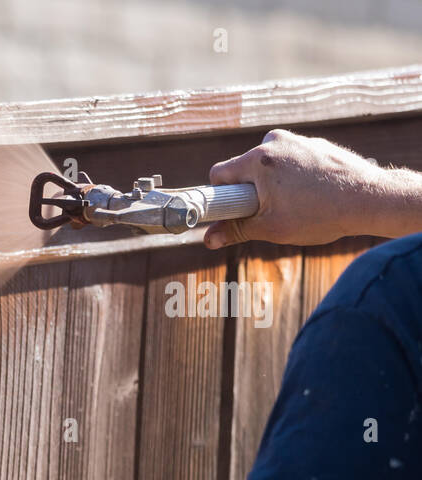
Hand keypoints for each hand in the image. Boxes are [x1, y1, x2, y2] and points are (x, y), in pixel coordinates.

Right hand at [204, 129, 397, 247]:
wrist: (370, 199)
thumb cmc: (318, 214)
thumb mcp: (270, 228)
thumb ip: (235, 231)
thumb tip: (209, 239)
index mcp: (257, 160)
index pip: (219, 174)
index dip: (221, 196)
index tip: (231, 211)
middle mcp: (275, 142)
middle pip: (245, 168)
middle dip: (250, 190)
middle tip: (269, 212)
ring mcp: (299, 140)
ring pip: (270, 164)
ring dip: (272, 184)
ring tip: (294, 205)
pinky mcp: (318, 145)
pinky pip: (293, 161)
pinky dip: (295, 177)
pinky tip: (313, 196)